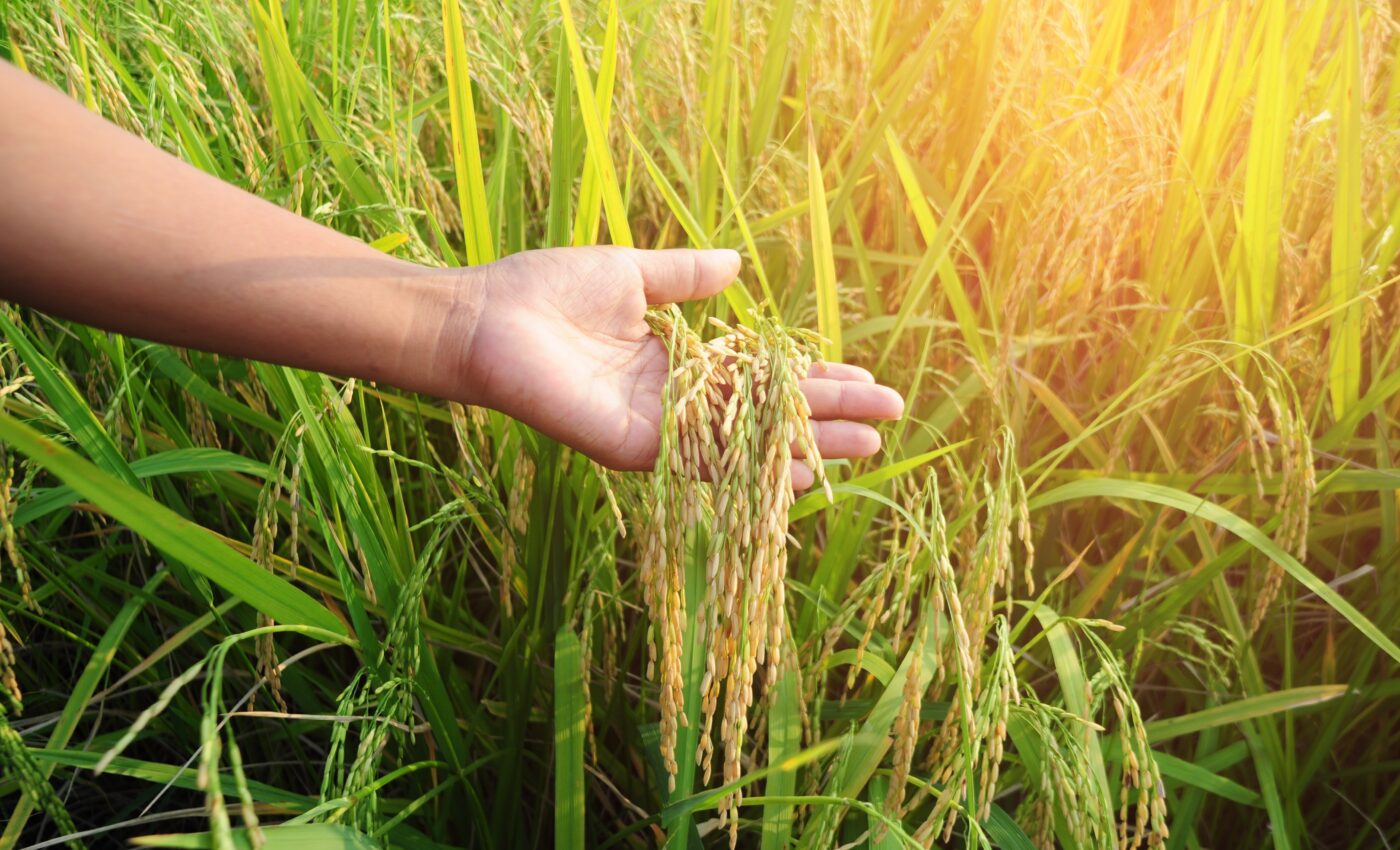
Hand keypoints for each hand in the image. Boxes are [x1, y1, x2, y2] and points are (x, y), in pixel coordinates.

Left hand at [451, 246, 903, 488]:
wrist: (484, 318)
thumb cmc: (543, 292)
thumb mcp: (630, 274)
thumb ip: (684, 278)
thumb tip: (739, 263)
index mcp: (676, 360)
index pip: (759, 373)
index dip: (811, 375)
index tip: (863, 374)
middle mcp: (675, 401)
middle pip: (766, 413)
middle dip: (828, 414)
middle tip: (889, 416)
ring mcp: (657, 428)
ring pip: (747, 443)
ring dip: (807, 444)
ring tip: (867, 444)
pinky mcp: (633, 447)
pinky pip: (702, 463)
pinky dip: (751, 468)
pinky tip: (800, 470)